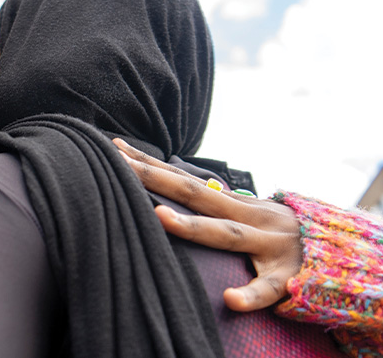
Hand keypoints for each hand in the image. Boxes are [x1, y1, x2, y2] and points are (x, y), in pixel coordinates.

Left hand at [113, 138, 301, 311]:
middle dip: (154, 179)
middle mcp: (247, 215)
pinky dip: (251, 295)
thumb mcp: (242, 211)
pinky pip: (268, 288)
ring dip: (193, 226)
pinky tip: (230, 300)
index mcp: (232, 202)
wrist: (336, 250)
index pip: (182, 178)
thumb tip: (164, 185)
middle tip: (117, 165)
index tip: (111, 147)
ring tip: (160, 218)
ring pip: (226, 234)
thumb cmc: (276, 232)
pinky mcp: (286, 276)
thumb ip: (208, 200)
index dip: (148, 164)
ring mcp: (266, 243)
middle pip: (193, 194)